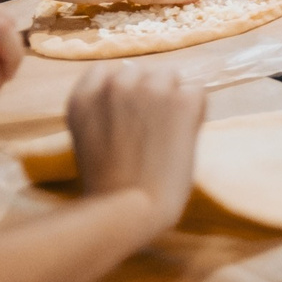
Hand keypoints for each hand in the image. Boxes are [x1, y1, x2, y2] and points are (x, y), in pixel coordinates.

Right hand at [65, 62, 204, 235]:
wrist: (131, 211)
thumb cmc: (110, 186)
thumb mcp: (91, 138)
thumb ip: (106, 109)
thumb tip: (138, 89)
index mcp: (85, 96)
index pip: (109, 71)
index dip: (124, 92)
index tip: (127, 117)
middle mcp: (115, 85)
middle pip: (144, 72)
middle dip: (150, 94)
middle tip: (150, 131)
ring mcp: (150, 89)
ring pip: (171, 77)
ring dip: (173, 98)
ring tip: (165, 135)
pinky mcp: (182, 100)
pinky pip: (196, 92)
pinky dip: (195, 112)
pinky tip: (182, 138)